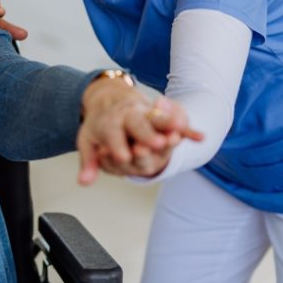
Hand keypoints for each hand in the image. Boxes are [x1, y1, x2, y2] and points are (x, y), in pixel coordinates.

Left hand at [77, 83, 200, 184]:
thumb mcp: (87, 142)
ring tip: (178, 138)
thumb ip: (89, 162)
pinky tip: (200, 137)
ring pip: (159, 120)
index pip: (113, 134)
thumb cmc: (100, 127)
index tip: (123, 157)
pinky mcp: (161, 116)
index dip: (118, 146)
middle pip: (138, 125)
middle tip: (156, 145)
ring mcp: (146, 115)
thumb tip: (83, 183)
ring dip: (170, 128)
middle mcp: (129, 116)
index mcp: (109, 122)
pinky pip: (176, 121)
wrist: (111, 99)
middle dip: (147, 135)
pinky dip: (187, 129)